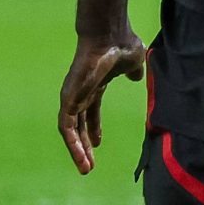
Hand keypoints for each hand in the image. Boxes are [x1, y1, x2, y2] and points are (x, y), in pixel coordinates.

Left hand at [59, 32, 146, 174]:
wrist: (110, 35)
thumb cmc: (122, 45)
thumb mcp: (133, 63)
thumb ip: (133, 72)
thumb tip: (136, 76)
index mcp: (95, 86)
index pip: (90, 112)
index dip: (94, 128)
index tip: (98, 144)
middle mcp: (80, 93)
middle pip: (79, 125)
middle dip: (83, 145)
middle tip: (89, 165)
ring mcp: (72, 97)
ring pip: (71, 130)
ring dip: (77, 150)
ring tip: (85, 169)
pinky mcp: (68, 100)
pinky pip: (67, 128)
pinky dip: (72, 144)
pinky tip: (80, 157)